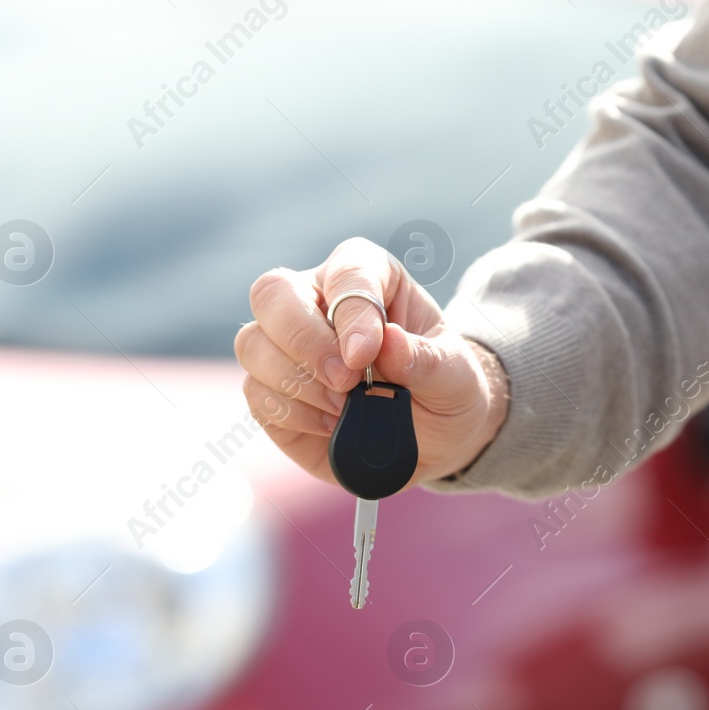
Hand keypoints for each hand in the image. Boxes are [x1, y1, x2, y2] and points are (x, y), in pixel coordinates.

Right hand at [235, 237, 508, 488]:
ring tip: (345, 408)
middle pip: (273, 293)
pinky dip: (292, 413)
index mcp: (368, 275)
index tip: (366, 356)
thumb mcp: (454, 374)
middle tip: (344, 380)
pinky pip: (256, 393)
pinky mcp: (271, 391)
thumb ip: (426, 359)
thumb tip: (389, 341)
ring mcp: (286, 345)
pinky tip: (332, 425)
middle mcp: (317, 300)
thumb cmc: (445, 388)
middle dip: (304, 340)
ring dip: (297, 383)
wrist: (434, 436)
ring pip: (253, 344)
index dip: (351, 311)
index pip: (346, 273)